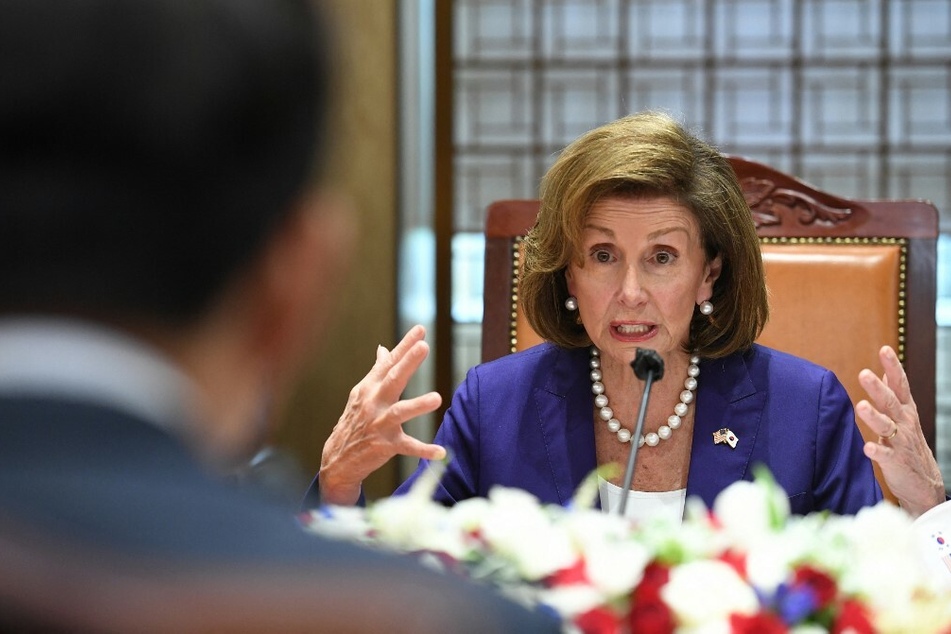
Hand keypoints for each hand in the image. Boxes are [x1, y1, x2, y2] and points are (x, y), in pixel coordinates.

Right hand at [318, 325, 444, 504]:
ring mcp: (379, 424)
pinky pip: (407, 447)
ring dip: (418, 405)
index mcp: (370, 387)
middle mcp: (374, 403)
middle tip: (424, 347)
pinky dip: (424, 450)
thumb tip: (383, 347)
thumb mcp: (362, 393)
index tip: (421, 329)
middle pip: (393, 379)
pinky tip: (441, 452)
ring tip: (437, 398)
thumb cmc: (355, 420)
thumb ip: (377, 371)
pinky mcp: (385, 445)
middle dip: (408, 363)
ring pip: (400, 412)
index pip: (390, 362)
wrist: (338, 458)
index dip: (405, 345)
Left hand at [856, 345, 944, 516]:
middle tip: (864, 374)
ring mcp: (900, 442)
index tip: (885, 349)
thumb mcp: (903, 416)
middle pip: (890, 402)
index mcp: (905, 410)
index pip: (900, 384)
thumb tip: (884, 374)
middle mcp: (904, 423)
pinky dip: (876, 450)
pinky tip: (866, 447)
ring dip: (873, 416)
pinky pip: (884, 455)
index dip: (893, 367)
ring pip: (886, 426)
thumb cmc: (907, 444)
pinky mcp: (895, 461)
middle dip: (878, 387)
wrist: (923, 482)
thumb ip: (893, 396)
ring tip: (861, 406)